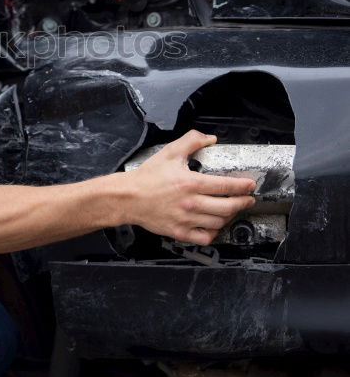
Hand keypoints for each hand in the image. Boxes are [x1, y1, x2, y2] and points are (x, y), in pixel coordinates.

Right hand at [117, 130, 255, 244]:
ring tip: (231, 210)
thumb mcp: (170, 152)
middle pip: (228, 207)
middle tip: (247, 199)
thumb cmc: (147, 177)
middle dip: (243, 203)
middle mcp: (191, 203)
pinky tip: (214, 225)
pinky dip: (213, 232)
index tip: (250, 185)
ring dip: (230, 216)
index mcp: (191, 183)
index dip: (243, 186)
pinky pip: (204, 237)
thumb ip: (191, 141)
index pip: (226, 186)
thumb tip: (209, 139)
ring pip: (218, 222)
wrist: (128, 197)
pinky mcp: (179, 232)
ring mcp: (186, 219)